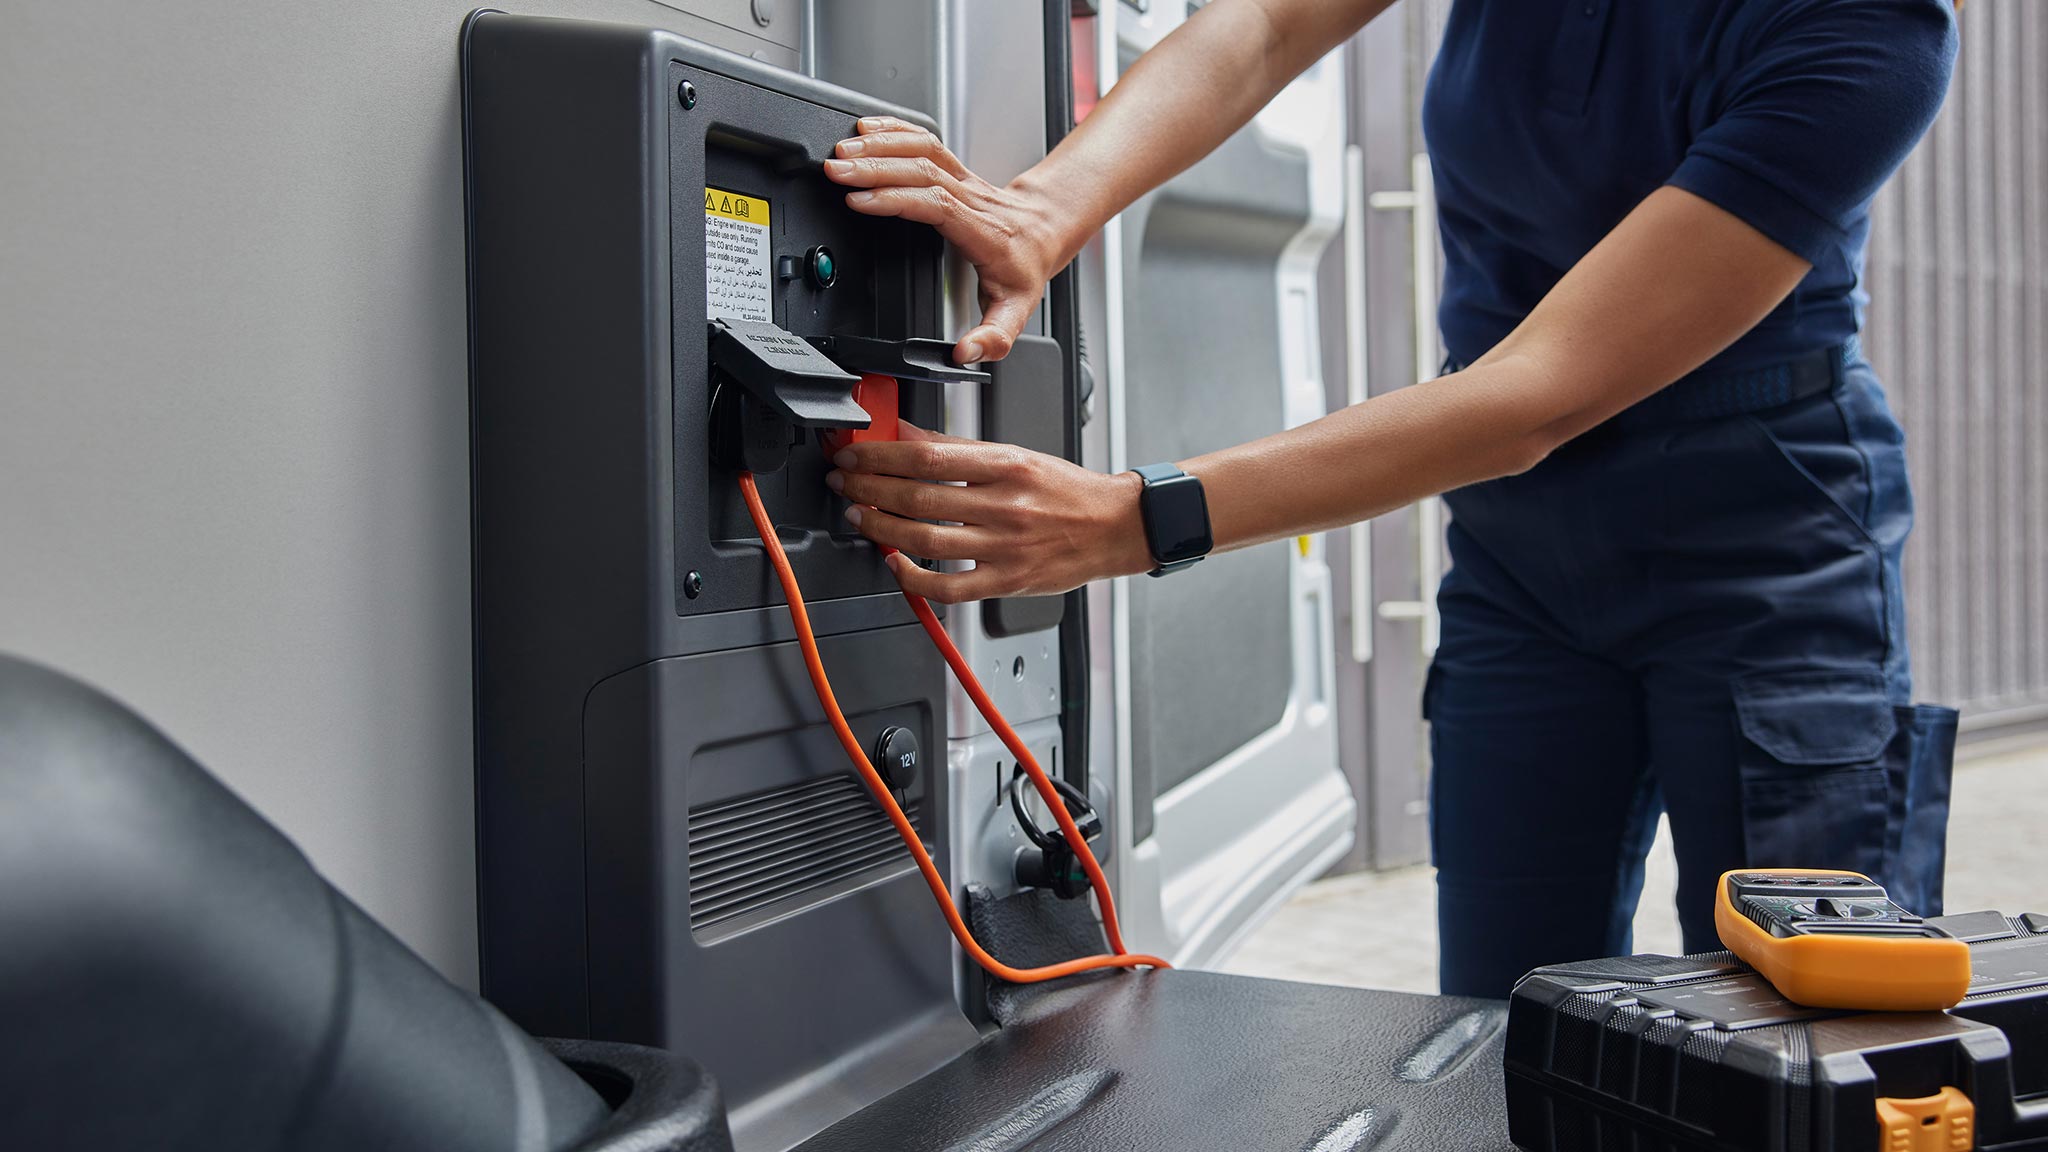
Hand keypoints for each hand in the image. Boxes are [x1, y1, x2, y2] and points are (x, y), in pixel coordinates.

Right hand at [824, 117, 1064, 364]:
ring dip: (880, 144)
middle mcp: (971, 198)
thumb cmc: (1026, 268)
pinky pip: (924, 139)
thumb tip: (966, 355)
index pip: (936, 204)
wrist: (1047, 231)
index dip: (897, 197)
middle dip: (875, 165)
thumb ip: (993, 337)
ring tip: (843, 149)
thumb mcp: (1016, 311)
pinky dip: (894, 130)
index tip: (861, 200)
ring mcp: (962, 178)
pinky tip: (867, 128)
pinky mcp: (953, 168)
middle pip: (921, 169)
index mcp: (981, 231)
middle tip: (836, 169)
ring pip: (922, 148)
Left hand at [826, 423, 1154, 602]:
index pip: (929, 456)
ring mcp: (1005, 547)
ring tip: (858, 517)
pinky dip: (914, 577)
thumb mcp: (1016, 455)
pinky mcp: (1007, 582)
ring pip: (927, 540)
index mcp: (1007, 465)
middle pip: (920, 497)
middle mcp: (1005, 506)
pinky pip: (949, 587)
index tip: (855, 454)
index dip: (881, 456)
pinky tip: (894, 562)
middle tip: (845, 483)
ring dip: (881, 528)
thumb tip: (907, 435)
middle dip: (870, 489)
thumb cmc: (1066, 492)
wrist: (1114, 528)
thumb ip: (959, 450)